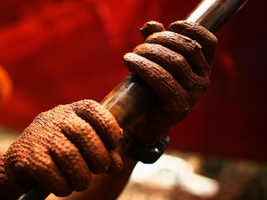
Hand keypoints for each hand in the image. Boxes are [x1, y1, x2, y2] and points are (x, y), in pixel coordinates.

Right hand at [0, 100, 122, 196]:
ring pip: (68, 155)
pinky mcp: (23, 154)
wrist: (21, 167)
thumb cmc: (60, 156)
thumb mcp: (84, 150)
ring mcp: (37, 135)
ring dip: (82, 177)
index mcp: (71, 111)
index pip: (92, 109)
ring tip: (82, 183)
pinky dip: (62, 185)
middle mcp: (53, 118)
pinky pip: (49, 171)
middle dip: (99, 157)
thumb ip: (103, 153)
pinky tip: (63, 187)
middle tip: (99, 170)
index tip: (114, 145)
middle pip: (84, 133)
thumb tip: (117, 164)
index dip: (109, 126)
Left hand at [123, 20, 216, 144]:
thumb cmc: (151, 87)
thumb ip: (156, 41)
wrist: (146, 119)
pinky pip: (163, 81)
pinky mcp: (178, 107)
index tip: (170, 26)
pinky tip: (129, 62)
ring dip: (149, 53)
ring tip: (131, 54)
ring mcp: (193, 95)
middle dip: (161, 40)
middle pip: (188, 48)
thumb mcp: (155, 61)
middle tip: (141, 45)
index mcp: (202, 67)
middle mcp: (203, 80)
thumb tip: (150, 25)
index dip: (190, 29)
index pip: (208, 42)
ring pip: (175, 63)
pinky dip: (143, 67)